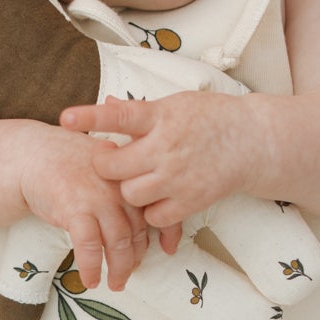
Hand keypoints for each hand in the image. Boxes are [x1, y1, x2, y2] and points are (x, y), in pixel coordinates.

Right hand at [17, 126, 153, 291]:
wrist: (33, 154)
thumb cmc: (67, 163)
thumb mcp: (105, 165)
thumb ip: (124, 187)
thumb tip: (139, 219)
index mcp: (130, 176)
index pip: (157, 207)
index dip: (169, 232)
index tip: (169, 250)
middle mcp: (119, 187)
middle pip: (137, 231)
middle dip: (135, 258)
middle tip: (130, 273)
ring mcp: (98, 198)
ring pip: (119, 243)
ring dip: (119, 269)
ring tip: (116, 284)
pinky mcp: (75, 210)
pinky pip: (90, 247)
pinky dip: (92, 267)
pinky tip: (90, 280)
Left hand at [58, 92, 267, 236]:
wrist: (253, 141)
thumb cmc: (209, 118)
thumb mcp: (175, 105)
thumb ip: (140, 111)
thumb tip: (108, 103)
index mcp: (161, 116)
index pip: (120, 116)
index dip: (91, 117)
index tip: (66, 119)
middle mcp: (167, 147)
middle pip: (114, 167)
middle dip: (106, 165)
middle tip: (114, 160)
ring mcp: (179, 177)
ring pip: (130, 194)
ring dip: (129, 189)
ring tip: (141, 177)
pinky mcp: (191, 200)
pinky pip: (154, 217)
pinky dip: (151, 211)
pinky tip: (158, 196)